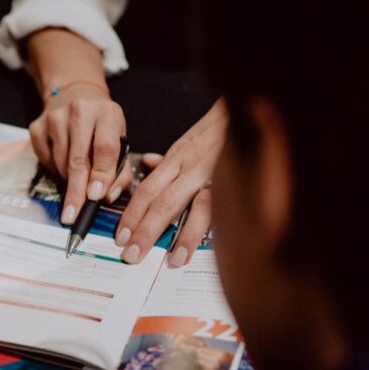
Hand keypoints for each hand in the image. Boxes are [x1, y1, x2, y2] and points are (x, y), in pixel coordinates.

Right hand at [24, 29, 130, 217]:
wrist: (76, 95)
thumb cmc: (102, 126)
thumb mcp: (120, 141)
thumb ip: (120, 172)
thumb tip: (106, 197)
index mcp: (108, 113)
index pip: (105, 148)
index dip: (101, 175)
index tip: (95, 197)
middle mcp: (80, 111)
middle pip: (78, 160)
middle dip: (76, 191)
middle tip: (73, 215)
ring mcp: (55, 117)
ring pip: (61, 163)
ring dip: (69, 179)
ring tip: (78, 174)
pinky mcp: (37, 124)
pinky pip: (45, 159)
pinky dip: (54, 168)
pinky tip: (63, 158)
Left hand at [116, 99, 227, 266]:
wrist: (247, 109)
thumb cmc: (218, 129)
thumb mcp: (187, 140)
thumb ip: (168, 159)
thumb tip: (148, 163)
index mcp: (176, 160)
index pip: (147, 190)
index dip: (132, 215)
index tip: (121, 237)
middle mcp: (192, 168)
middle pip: (163, 202)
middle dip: (146, 231)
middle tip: (132, 254)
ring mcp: (216, 176)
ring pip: (194, 209)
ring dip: (183, 237)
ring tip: (173, 260)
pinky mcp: (238, 182)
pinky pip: (225, 209)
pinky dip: (217, 228)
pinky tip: (212, 245)